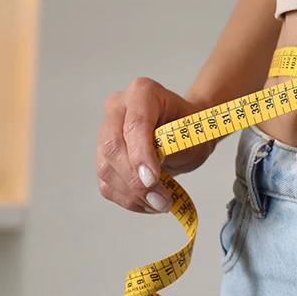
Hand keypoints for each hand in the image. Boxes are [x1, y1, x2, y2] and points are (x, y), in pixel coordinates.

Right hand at [96, 78, 219, 212]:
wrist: (187, 133)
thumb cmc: (191, 128)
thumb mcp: (193, 133)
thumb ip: (172, 147)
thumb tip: (149, 177)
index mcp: (142, 92)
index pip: (134, 124)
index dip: (140, 154)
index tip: (152, 179)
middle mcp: (118, 108)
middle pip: (113, 147)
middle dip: (135, 179)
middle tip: (160, 199)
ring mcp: (106, 132)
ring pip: (106, 169)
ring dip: (133, 194)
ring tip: (160, 203)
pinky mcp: (103, 156)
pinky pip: (107, 184)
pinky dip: (128, 199)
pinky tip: (148, 203)